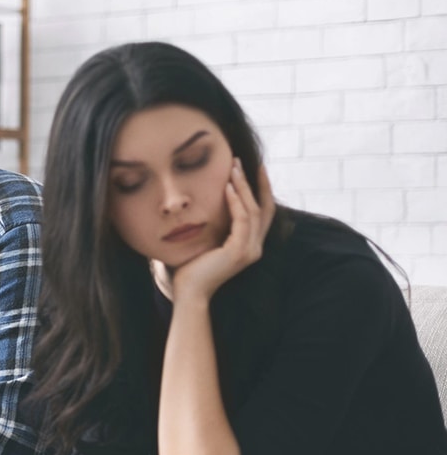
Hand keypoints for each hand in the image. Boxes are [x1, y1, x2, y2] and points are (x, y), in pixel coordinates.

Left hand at [169, 161, 275, 303]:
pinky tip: (226, 188)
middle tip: (245, 161)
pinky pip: (242, 219)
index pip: (262, 213)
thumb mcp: (207, 242)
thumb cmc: (191, 269)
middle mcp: (255, 248)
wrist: (189, 293)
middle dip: (256, 182)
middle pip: (264, 208)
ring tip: (233, 168)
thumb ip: (214, 225)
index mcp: (249, 246)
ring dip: (243, 186)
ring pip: (253, 210)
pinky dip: (235, 201)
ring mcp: (250, 250)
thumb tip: (204, 203)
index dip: (261, 190)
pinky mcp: (239, 251)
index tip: (254, 169)